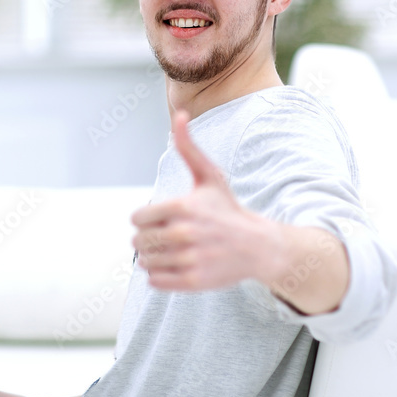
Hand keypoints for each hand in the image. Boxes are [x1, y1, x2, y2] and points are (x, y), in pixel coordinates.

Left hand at [131, 111, 279, 291]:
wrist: (259, 246)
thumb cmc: (228, 209)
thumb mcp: (210, 176)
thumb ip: (188, 147)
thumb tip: (180, 114)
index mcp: (181, 207)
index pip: (137, 219)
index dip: (146, 219)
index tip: (162, 219)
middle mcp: (183, 233)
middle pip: (138, 242)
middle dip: (148, 240)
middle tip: (167, 237)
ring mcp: (188, 258)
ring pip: (145, 263)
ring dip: (153, 258)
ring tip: (172, 251)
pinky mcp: (193, 281)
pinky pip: (155, 282)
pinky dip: (159, 276)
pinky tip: (175, 266)